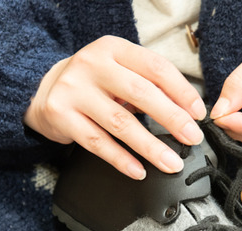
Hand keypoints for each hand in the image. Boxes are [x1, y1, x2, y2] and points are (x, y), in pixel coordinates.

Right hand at [24, 35, 206, 179]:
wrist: (43, 89)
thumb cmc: (92, 82)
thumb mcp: (117, 69)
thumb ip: (146, 83)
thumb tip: (187, 113)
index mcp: (113, 49)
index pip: (155, 67)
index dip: (181, 91)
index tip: (198, 113)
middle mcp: (92, 65)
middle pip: (141, 93)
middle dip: (172, 119)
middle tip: (192, 138)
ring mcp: (74, 91)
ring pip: (120, 122)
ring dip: (150, 146)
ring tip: (171, 163)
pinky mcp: (62, 116)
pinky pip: (97, 142)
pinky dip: (121, 159)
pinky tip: (138, 170)